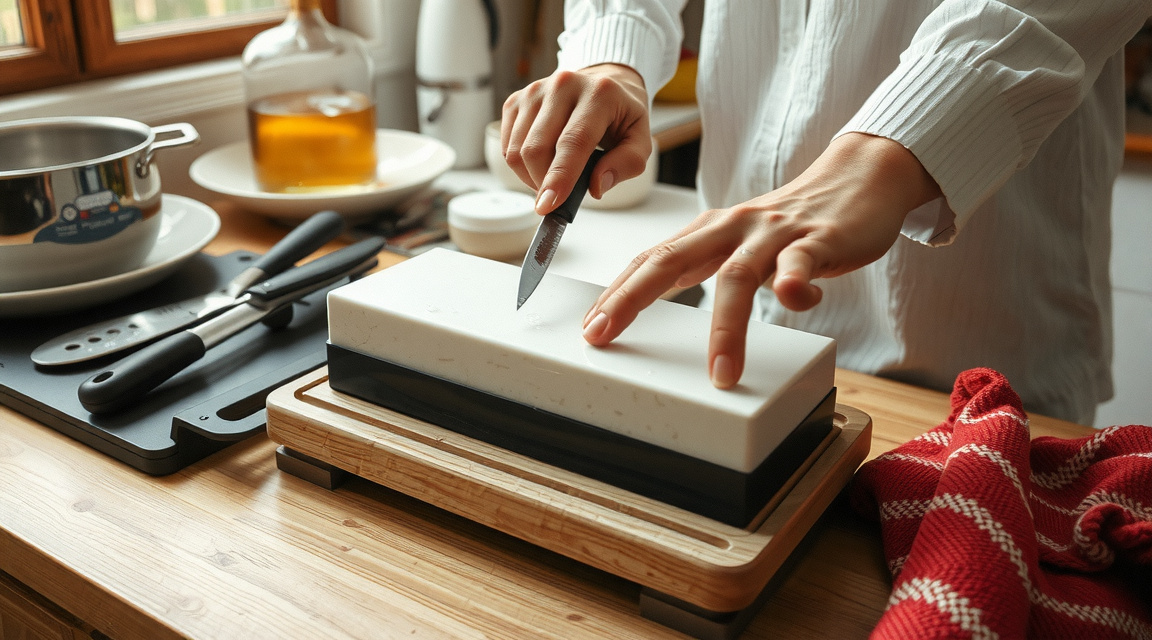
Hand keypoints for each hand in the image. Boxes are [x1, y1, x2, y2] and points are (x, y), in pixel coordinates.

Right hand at [501, 64, 651, 213]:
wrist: (603, 83)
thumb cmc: (621, 116)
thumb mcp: (640, 141)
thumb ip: (626, 164)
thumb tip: (596, 186)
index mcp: (599, 94)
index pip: (573, 142)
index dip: (559, 177)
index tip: (547, 206)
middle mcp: (563, 85)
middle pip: (536, 148)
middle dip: (543, 183)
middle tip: (559, 196)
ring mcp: (535, 91)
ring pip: (516, 150)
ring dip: (531, 177)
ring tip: (554, 177)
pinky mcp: (517, 100)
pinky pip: (507, 146)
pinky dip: (520, 166)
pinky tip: (541, 163)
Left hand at [580, 133, 942, 388]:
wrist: (860, 179)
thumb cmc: (794, 222)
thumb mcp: (739, 244)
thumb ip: (705, 268)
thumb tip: (658, 297)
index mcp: (709, 233)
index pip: (651, 261)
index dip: (616, 292)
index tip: (590, 327)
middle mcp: (732, 229)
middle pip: (671, 260)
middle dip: (631, 298)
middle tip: (603, 333)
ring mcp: (774, 234)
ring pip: (737, 277)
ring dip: (726, 328)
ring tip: (722, 373)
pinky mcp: (818, 239)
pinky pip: (802, 262)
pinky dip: (796, 283)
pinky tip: (794, 300)